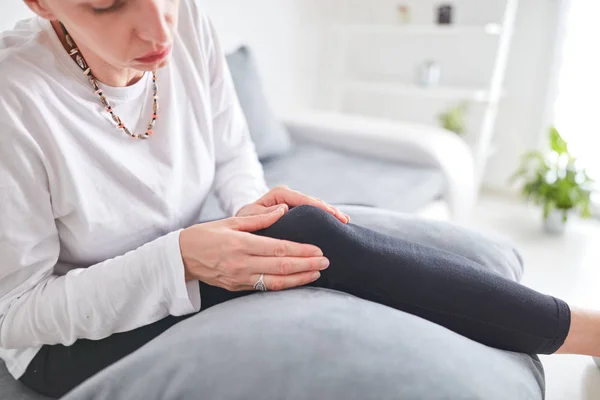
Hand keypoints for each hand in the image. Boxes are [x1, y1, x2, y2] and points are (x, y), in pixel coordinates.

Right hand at [180, 207, 329, 290]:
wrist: (181, 257)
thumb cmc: (206, 235)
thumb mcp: (231, 222)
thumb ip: (259, 219)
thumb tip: (283, 210)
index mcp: (241, 245)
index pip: (279, 249)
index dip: (301, 251)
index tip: (318, 250)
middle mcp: (242, 264)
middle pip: (282, 267)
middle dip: (307, 265)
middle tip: (326, 261)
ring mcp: (240, 278)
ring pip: (276, 282)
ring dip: (300, 278)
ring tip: (317, 273)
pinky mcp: (238, 287)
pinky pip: (266, 288)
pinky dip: (284, 285)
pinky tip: (298, 281)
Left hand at [236, 185, 349, 223]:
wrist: (242, 225)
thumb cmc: (244, 222)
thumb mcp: (250, 218)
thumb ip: (263, 214)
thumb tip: (283, 209)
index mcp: (279, 194)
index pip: (302, 198)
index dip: (318, 206)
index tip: (331, 213)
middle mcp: (288, 196)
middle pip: (312, 201)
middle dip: (328, 209)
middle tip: (343, 219)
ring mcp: (293, 203)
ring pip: (315, 206)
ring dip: (330, 213)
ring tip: (344, 221)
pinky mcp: (296, 210)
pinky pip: (313, 212)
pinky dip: (325, 217)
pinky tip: (337, 222)